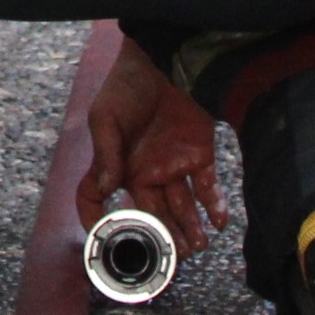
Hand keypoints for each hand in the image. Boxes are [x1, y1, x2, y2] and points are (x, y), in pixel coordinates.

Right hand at [79, 45, 226, 253]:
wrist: (164, 57)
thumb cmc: (126, 85)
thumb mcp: (106, 116)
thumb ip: (106, 154)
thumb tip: (107, 189)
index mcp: (118, 165)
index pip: (99, 199)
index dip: (96, 220)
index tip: (107, 240)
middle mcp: (145, 171)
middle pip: (152, 214)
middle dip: (163, 238)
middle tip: (173, 257)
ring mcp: (174, 165)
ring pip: (183, 208)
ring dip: (190, 229)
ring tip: (196, 247)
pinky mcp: (200, 154)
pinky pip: (208, 188)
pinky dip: (215, 206)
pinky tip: (218, 220)